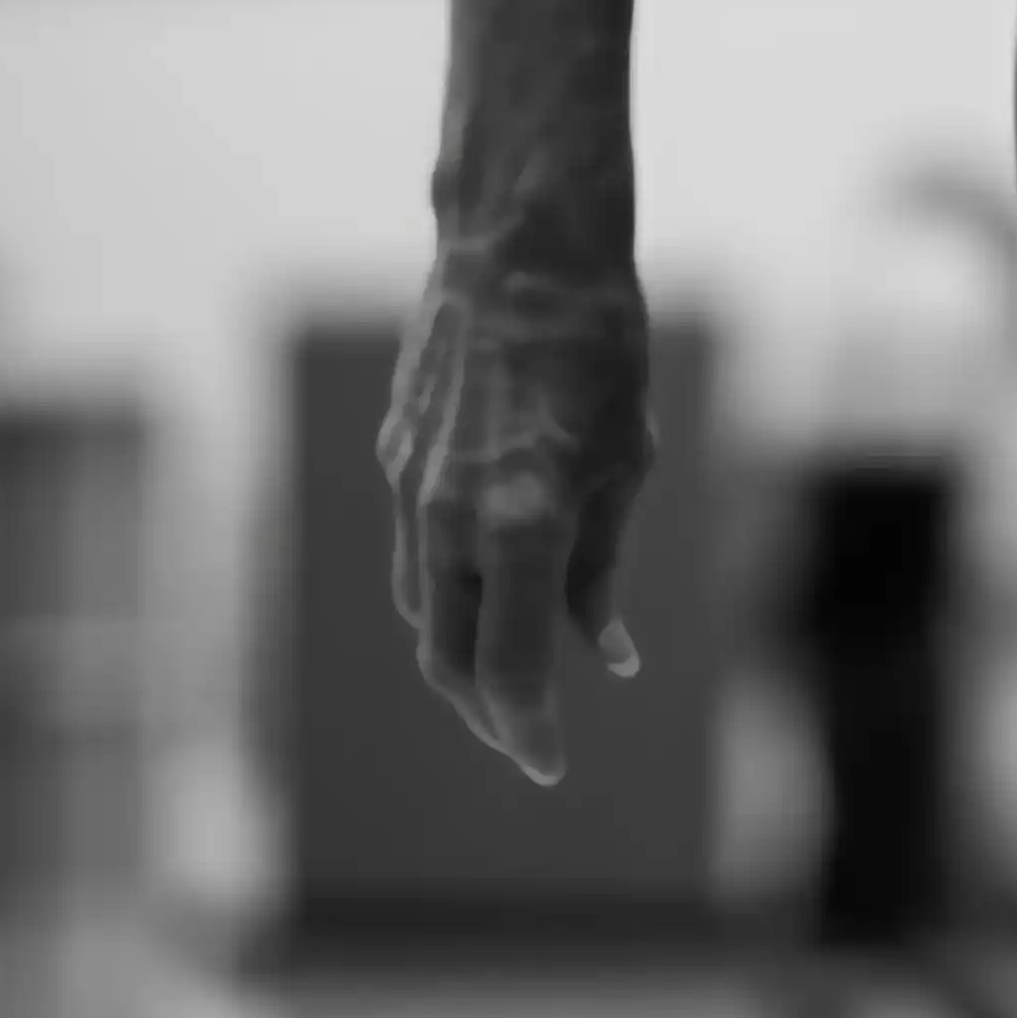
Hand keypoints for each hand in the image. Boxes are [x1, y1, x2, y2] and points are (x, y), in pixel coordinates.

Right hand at [376, 252, 654, 783]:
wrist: (521, 248)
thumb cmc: (598, 348)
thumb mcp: (622, 464)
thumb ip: (601, 568)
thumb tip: (608, 654)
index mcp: (518, 524)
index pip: (512, 667)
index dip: (529, 730)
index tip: (551, 768)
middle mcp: (447, 517)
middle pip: (446, 657)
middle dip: (487, 711)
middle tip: (528, 735)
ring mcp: (408, 487)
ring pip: (419, 608)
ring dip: (461, 652)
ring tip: (513, 670)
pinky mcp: (393, 457)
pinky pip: (413, 550)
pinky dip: (449, 587)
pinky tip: (491, 583)